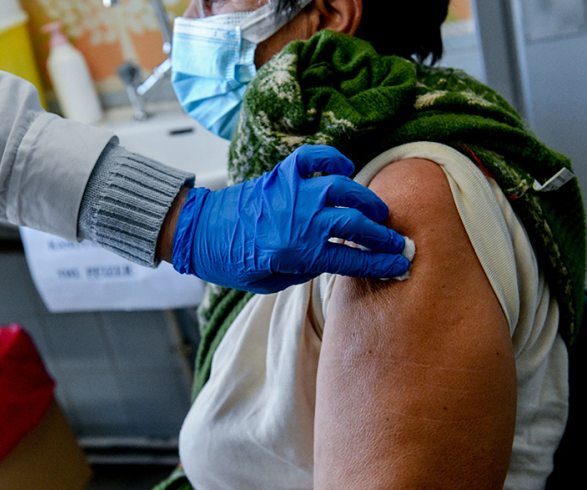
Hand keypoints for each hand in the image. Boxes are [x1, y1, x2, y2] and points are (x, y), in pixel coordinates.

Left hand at [171, 145, 409, 292]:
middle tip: (399, 242)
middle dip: (383, 236)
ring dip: (366, 201)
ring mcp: (291, 192)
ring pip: (343, 190)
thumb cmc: (230, 263)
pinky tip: (344, 169)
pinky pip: (313, 158)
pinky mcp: (279, 175)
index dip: (380, 263)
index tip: (401, 265)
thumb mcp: (269, 281)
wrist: (197, 233)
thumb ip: (304, 269)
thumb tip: (331, 255)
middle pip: (355, 225)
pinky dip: (332, 159)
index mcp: (296, 252)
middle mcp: (299, 219)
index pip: (351, 259)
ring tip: (379, 212)